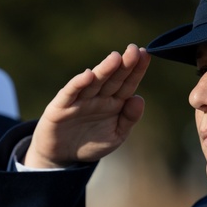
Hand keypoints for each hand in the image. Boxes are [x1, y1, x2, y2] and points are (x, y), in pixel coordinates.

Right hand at [25, 44, 149, 167]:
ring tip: (115, 57)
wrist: (63, 156)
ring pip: (94, 82)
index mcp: (114, 102)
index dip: (137, 69)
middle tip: (134, 49)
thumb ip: (128, 119)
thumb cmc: (91, 143)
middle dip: (124, 64)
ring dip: (104, 70)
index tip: (146, 54)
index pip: (128, 83)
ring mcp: (80, 100)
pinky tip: (88, 75)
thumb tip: (139, 98)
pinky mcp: (61, 106)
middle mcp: (98, 97)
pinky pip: (71, 93)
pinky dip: (78, 83)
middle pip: (113, 78)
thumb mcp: (115, 136)